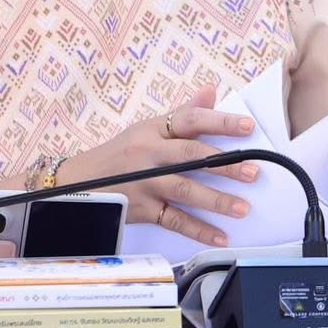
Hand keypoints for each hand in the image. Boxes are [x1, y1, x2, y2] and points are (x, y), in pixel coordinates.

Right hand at [60, 85, 259, 247]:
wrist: (75, 184)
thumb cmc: (120, 154)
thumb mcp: (146, 128)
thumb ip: (183, 113)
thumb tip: (211, 91)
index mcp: (153, 130)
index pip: (190, 120)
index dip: (220, 122)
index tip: (248, 127)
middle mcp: (149, 155)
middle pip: (190, 156)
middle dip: (224, 164)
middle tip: (252, 171)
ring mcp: (145, 184)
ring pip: (184, 190)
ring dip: (216, 200)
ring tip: (243, 207)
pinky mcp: (141, 209)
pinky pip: (173, 220)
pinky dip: (198, 230)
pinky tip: (220, 236)